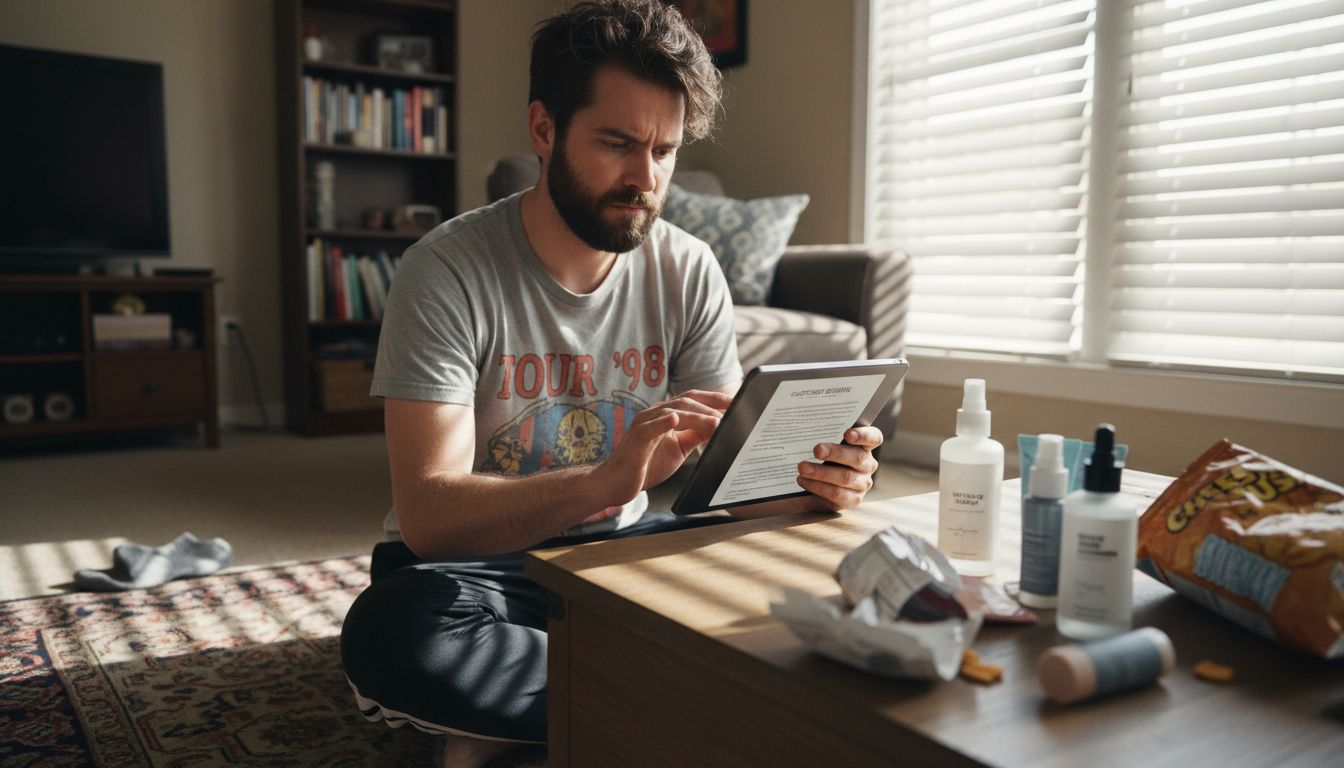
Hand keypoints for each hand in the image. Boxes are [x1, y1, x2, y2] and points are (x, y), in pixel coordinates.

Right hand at [592, 390, 731, 509]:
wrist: (617, 483)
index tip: (736, 402)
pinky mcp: (636, 437)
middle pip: (686, 401)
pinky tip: (676, 420)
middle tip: (732, 409)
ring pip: (674, 411)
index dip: (714, 399)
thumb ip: (695, 436)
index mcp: (666, 415)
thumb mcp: (678, 449)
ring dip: (697, 415)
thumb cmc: (646, 466)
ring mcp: (644, 423)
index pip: (693, 399)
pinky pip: (651, 426)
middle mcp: (655, 414)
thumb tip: (718, 426)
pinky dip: (663, 421)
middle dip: (711, 404)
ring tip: (716, 422)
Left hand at [795, 426, 882, 510]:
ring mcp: (863, 483)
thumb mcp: (828, 447)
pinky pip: (837, 494)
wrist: (820, 487)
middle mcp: (868, 465)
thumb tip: (807, 428)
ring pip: (846, 477)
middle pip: (858, 457)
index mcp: (866, 447)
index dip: (864, 435)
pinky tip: (804, 481)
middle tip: (817, 450)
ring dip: (821, 472)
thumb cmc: (825, 458)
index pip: (874, 438)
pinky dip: (818, 487)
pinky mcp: (854, 499)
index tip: (848, 434)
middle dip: (835, 453)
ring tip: (802, 468)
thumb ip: (825, 438)